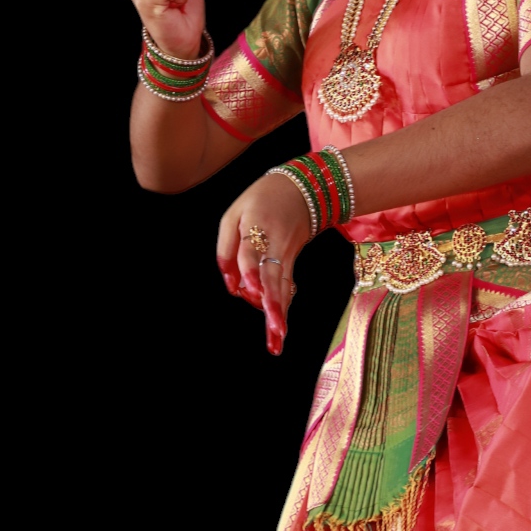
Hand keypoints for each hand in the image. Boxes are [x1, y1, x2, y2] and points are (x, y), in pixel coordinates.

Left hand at [217, 171, 311, 355]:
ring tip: (277, 341)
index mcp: (256, 227)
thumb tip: (231, 287)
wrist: (305, 190)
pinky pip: (287, 288)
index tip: (252, 292)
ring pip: (283, 288)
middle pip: (273, 277)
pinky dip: (283, 308)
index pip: (252, 253)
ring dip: (281, 314)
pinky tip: (280, 330)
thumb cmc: (262, 201)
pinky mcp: (293, 263)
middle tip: (275, 330)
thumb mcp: (234, 213)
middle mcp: (274, 245)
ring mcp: (287, 256)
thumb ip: (226, 249)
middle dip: (273, 304)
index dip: (252, 272)